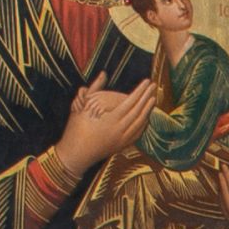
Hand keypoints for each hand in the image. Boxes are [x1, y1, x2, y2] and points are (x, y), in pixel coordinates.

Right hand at [48, 69, 152, 184]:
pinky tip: (146, 117)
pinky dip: (144, 123)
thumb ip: (95, 89)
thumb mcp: (82, 106)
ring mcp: (122, 140)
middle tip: (153, 86)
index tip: (147, 82)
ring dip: (148, 110)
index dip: (140, 91)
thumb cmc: (75, 129)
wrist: (75, 155)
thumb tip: (104, 73)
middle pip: (139, 111)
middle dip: (147, 97)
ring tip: (152, 98)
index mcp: (110, 120)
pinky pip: (138, 133)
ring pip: (140, 124)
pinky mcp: (122, 146)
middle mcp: (120, 131)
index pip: (131, 102)